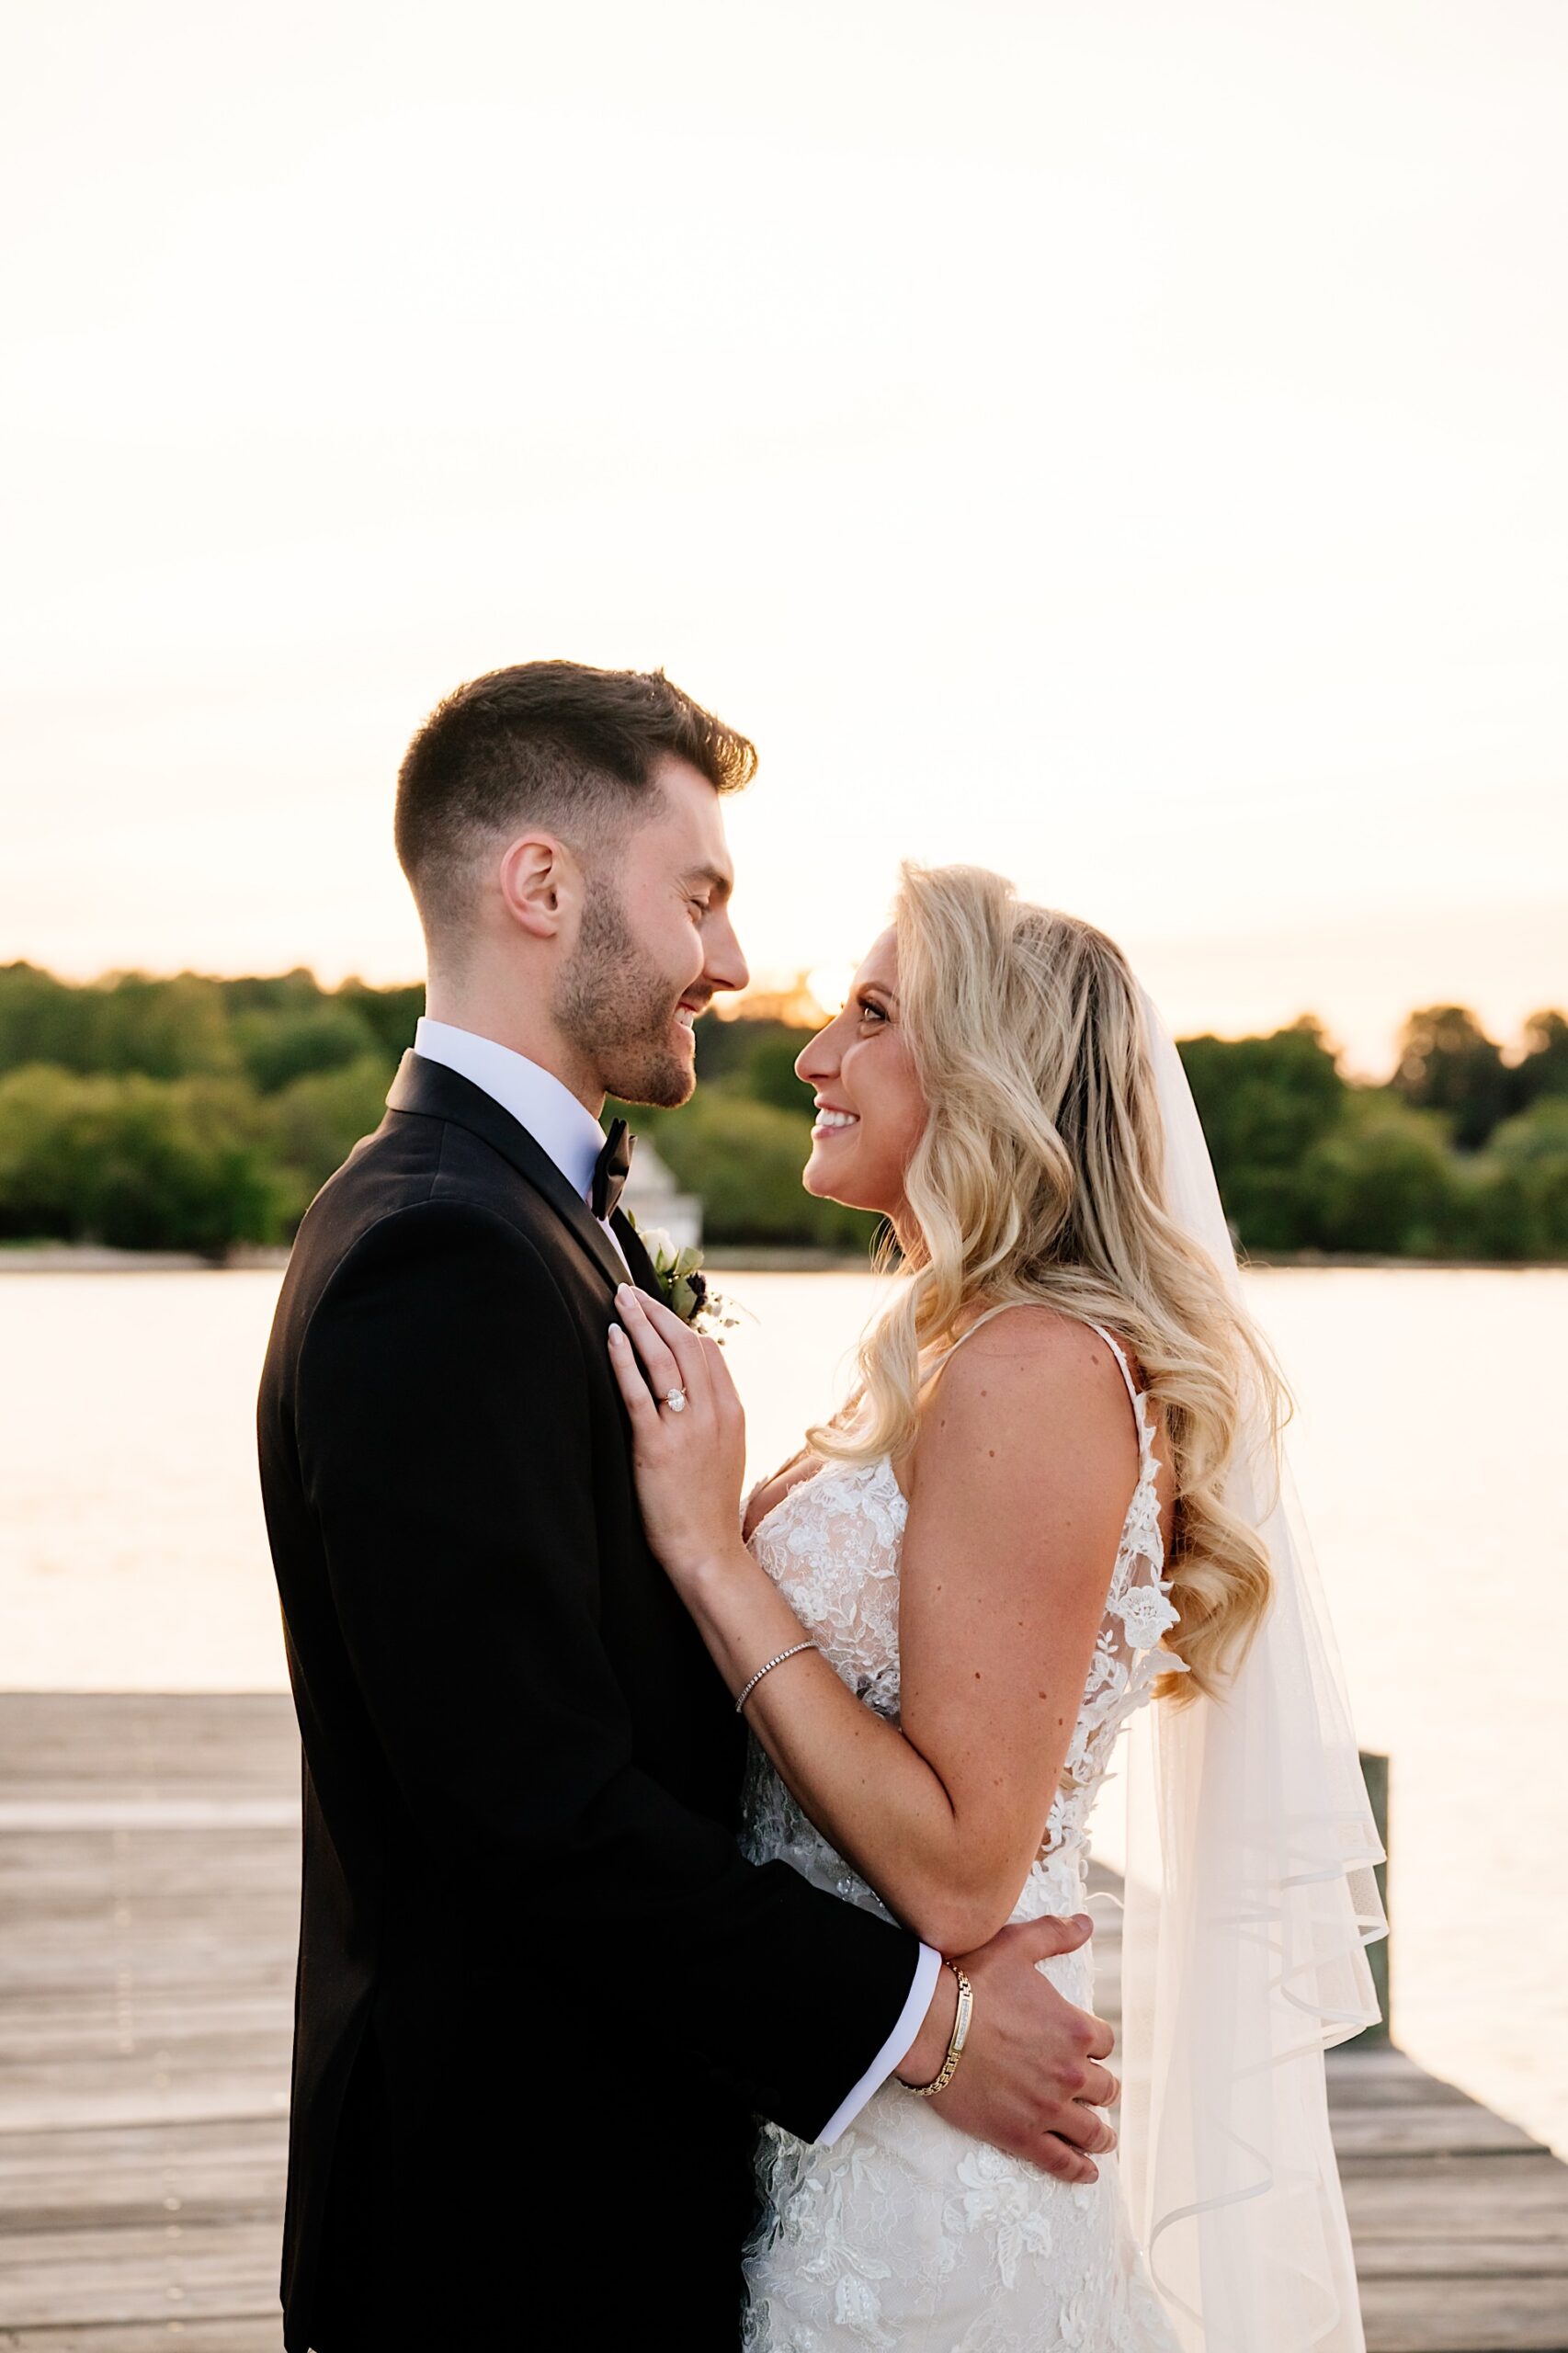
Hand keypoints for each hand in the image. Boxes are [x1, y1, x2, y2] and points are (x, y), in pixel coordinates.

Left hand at [607, 1286, 748, 1585]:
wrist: (706, 1548)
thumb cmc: (709, 1502)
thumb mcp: (727, 1448)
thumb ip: (714, 1412)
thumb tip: (693, 1383)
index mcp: (732, 1410)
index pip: (707, 1350)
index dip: (678, 1324)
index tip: (654, 1312)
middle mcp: (713, 1412)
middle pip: (684, 1344)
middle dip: (655, 1312)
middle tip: (629, 1291)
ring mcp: (686, 1428)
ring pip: (662, 1359)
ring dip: (638, 1323)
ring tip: (618, 1300)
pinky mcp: (656, 1446)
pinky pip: (638, 1392)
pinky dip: (623, 1359)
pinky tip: (611, 1338)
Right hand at [899, 1915, 1117, 2183]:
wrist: (929, 2025)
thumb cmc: (970, 1982)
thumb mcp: (1016, 1946)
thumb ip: (1055, 1934)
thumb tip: (1087, 1924)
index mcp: (1074, 2029)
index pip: (1103, 2043)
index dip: (1093, 2044)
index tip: (1084, 2048)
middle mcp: (1070, 2073)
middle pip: (1104, 2088)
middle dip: (1100, 2088)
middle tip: (1092, 2092)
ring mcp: (1048, 2109)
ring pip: (1093, 2131)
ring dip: (1100, 2134)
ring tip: (1101, 2138)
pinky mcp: (1022, 2136)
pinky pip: (1062, 2162)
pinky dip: (1079, 2170)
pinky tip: (1087, 2172)